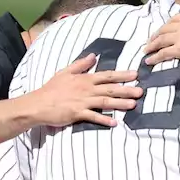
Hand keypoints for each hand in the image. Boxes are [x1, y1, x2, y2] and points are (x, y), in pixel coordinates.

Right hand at [25, 55, 142, 128]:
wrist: (38, 104)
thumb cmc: (51, 89)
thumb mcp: (65, 72)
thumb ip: (80, 64)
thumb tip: (93, 56)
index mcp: (84, 79)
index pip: (107, 76)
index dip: (122, 75)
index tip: (135, 75)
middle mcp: (86, 89)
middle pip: (109, 89)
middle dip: (126, 90)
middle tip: (141, 91)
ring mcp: (82, 102)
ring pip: (104, 102)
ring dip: (119, 103)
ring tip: (133, 105)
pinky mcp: (77, 114)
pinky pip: (93, 117)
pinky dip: (104, 120)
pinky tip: (115, 122)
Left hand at [143, 8, 179, 66]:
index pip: (174, 19)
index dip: (167, 25)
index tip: (163, 30)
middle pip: (164, 29)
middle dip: (155, 35)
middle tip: (150, 41)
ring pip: (161, 40)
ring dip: (152, 46)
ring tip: (146, 51)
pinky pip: (164, 53)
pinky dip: (155, 57)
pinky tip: (149, 61)